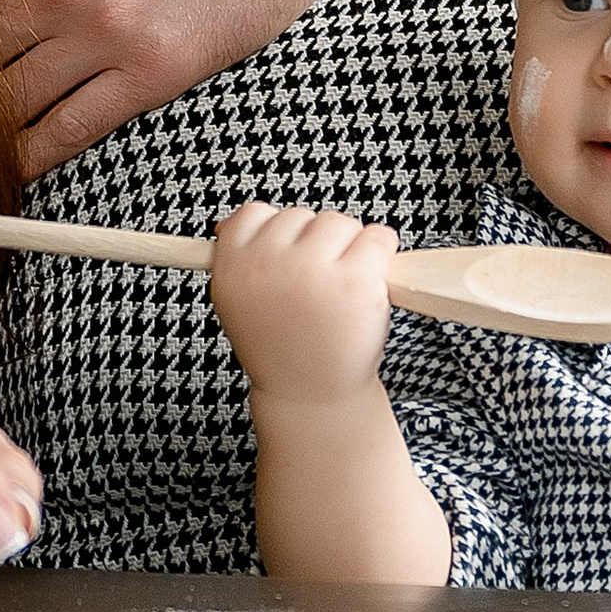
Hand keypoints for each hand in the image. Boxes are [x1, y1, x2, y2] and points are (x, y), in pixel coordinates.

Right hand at [211, 204, 400, 404]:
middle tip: (314, 291)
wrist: (313, 396)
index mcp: (234, 267)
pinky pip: (378, 237)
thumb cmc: (284, 347)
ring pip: (339, 223)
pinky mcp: (357, 281)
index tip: (286, 262)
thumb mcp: (241, 304)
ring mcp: (313, 271)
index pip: (254, 214)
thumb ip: (238, 260)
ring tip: (338, 293)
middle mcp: (269, 264)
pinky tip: (368, 286)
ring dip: (348, 248)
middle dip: (314, 245)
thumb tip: (229, 223)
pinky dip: (381, 254)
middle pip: (302, 217)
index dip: (277, 235)